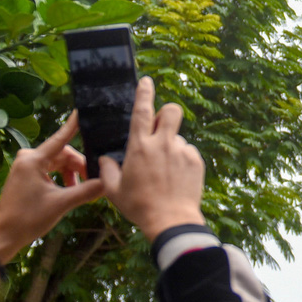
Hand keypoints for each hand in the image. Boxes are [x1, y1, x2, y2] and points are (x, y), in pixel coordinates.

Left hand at [0, 114, 105, 263]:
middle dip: (78, 166)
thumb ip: (86, 191)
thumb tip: (107, 183)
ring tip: (82, 188)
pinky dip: (61, 178)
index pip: (60, 138)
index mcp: (33, 160)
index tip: (83, 111)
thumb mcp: (61, 204)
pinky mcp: (25, 175)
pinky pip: (49, 170)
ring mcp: (25, 166)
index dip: (73, 125)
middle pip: (62, 154)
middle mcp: (27, 158)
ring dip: (71, 173)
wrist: (4, 236)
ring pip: (57, 163)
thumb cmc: (28, 219)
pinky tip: (70, 189)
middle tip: (93, 180)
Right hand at [98, 77, 205, 240]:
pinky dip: (181, 162)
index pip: (142, 111)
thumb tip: (104, 159)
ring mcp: (182, 152)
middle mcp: (163, 144)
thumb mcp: (114, 191)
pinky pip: (188, 153)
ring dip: (171, 147)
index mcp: (140, 147)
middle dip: (166, 112)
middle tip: (160, 127)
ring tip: (165, 173)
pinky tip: (175, 179)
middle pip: (171, 111)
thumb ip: (107, 171)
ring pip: (178, 138)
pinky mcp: (196, 162)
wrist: (171, 220)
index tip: (146, 81)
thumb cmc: (139, 206)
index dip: (144, 92)